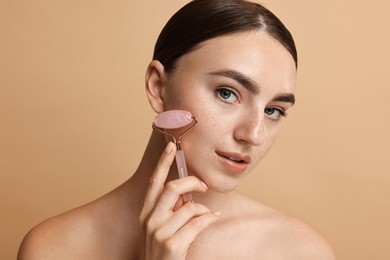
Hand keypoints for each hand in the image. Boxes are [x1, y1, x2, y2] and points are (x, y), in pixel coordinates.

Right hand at [138, 142, 219, 259]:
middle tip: (203, 185)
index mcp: (145, 213)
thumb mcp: (158, 228)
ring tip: (208, 214)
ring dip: (203, 209)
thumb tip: (187, 193)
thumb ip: (169, 209)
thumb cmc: (161, 251)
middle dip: (192, 182)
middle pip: (173, 188)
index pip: (154, 182)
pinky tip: (213, 218)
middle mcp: (150, 220)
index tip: (171, 146)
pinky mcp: (173, 245)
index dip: (163, 163)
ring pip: (189, 207)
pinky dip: (209, 219)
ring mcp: (160, 233)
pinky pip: (198, 223)